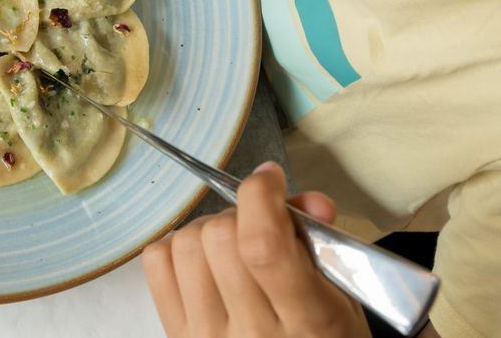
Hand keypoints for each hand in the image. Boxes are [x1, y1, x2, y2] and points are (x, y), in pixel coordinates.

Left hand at [143, 161, 370, 337]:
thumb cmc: (323, 336)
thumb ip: (324, 243)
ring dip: (207, 229)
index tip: (270, 179)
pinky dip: (176, 246)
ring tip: (231, 245)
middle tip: (257, 227)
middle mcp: (253, 334)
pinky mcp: (178, 335)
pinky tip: (203, 260)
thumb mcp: (343, 295)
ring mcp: (208, 337)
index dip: (261, 197)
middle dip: (239, 215)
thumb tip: (307, 199)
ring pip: (185, 244)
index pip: (264, 246)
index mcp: (308, 323)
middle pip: (220, 236)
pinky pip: (156, 263)